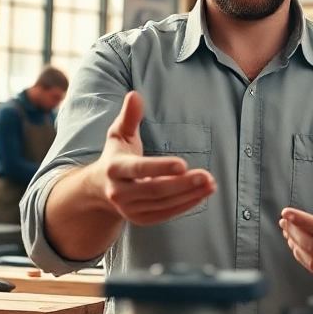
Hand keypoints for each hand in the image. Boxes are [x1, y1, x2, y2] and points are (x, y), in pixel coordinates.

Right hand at [91, 92, 215, 225]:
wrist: (102, 188)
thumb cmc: (116, 155)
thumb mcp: (118, 134)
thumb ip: (129, 116)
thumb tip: (134, 95)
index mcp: (114, 168)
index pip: (139, 169)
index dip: (160, 167)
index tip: (183, 164)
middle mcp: (119, 192)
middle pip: (155, 190)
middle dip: (183, 184)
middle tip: (206, 176)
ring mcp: (129, 209)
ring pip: (164, 204)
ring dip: (189, 195)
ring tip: (210, 184)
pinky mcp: (140, 219)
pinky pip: (166, 214)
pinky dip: (185, 205)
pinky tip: (202, 194)